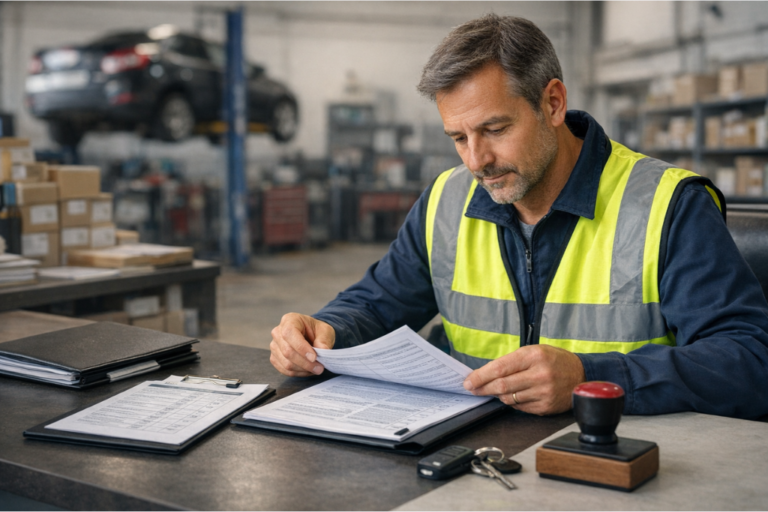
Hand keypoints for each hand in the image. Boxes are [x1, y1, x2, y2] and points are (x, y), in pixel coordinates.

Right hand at [270, 313, 335, 376]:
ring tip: (316, 369)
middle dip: (305, 363)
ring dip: (303, 369)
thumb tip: (323, 350)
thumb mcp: (325, 331)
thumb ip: (324, 340)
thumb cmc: (316, 331)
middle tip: (320, 368)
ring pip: (286, 363)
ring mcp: (274, 346)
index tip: (314, 357)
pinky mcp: (275, 358)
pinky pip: (284, 370)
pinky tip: (308, 370)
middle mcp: (278, 332)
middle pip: (287, 351)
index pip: (289, 333)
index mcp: (289, 320)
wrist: (311, 336)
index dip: (301, 347)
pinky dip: (298, 373)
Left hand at [462, 345, 584, 414]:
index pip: (500, 368)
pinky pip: (519, 407)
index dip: (480, 376)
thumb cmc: (555, 361)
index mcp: (534, 356)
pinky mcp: (545, 407)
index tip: (468, 381)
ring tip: (494, 390)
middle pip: (502, 385)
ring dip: (497, 395)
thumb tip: (485, 374)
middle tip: (472, 389)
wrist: (582, 375)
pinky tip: (512, 395)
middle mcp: (539, 374)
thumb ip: (512, 361)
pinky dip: (512, 402)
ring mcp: (543, 392)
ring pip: (508, 398)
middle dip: (483, 388)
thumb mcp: (534, 351)